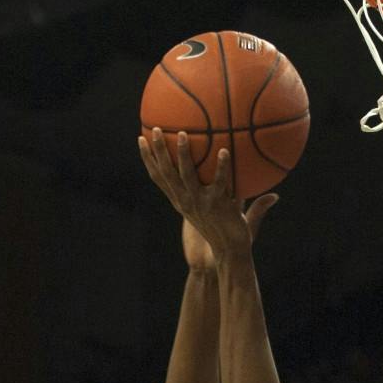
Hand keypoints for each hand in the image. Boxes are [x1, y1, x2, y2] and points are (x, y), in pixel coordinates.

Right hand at [137, 128, 276, 266]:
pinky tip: (225, 150)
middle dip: (158, 150)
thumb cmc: (223, 231)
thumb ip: (225, 185)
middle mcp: (185, 200)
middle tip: (155, 129)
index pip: (158, 177)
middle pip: (166, 172)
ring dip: (183, 153)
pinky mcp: (217, 205)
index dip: (148, 159)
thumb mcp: (217, 207)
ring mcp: (200, 202)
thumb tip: (241, 165)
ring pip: (185, 174)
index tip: (141, 139)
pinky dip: (221, 167)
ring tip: (181, 133)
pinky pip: (220, 182)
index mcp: (180, 200)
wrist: (230, 253)